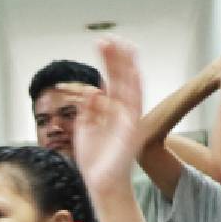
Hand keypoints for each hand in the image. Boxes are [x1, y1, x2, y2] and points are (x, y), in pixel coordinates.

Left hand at [60, 38, 143, 194]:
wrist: (101, 183)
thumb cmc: (96, 160)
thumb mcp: (86, 130)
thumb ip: (88, 111)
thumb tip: (92, 93)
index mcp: (112, 111)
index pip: (112, 80)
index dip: (109, 62)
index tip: (103, 44)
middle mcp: (123, 111)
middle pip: (121, 79)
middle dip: (116, 58)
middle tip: (108, 38)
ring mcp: (129, 119)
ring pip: (131, 87)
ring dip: (126, 68)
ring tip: (121, 47)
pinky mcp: (131, 129)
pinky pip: (134, 106)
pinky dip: (132, 89)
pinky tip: (128, 74)